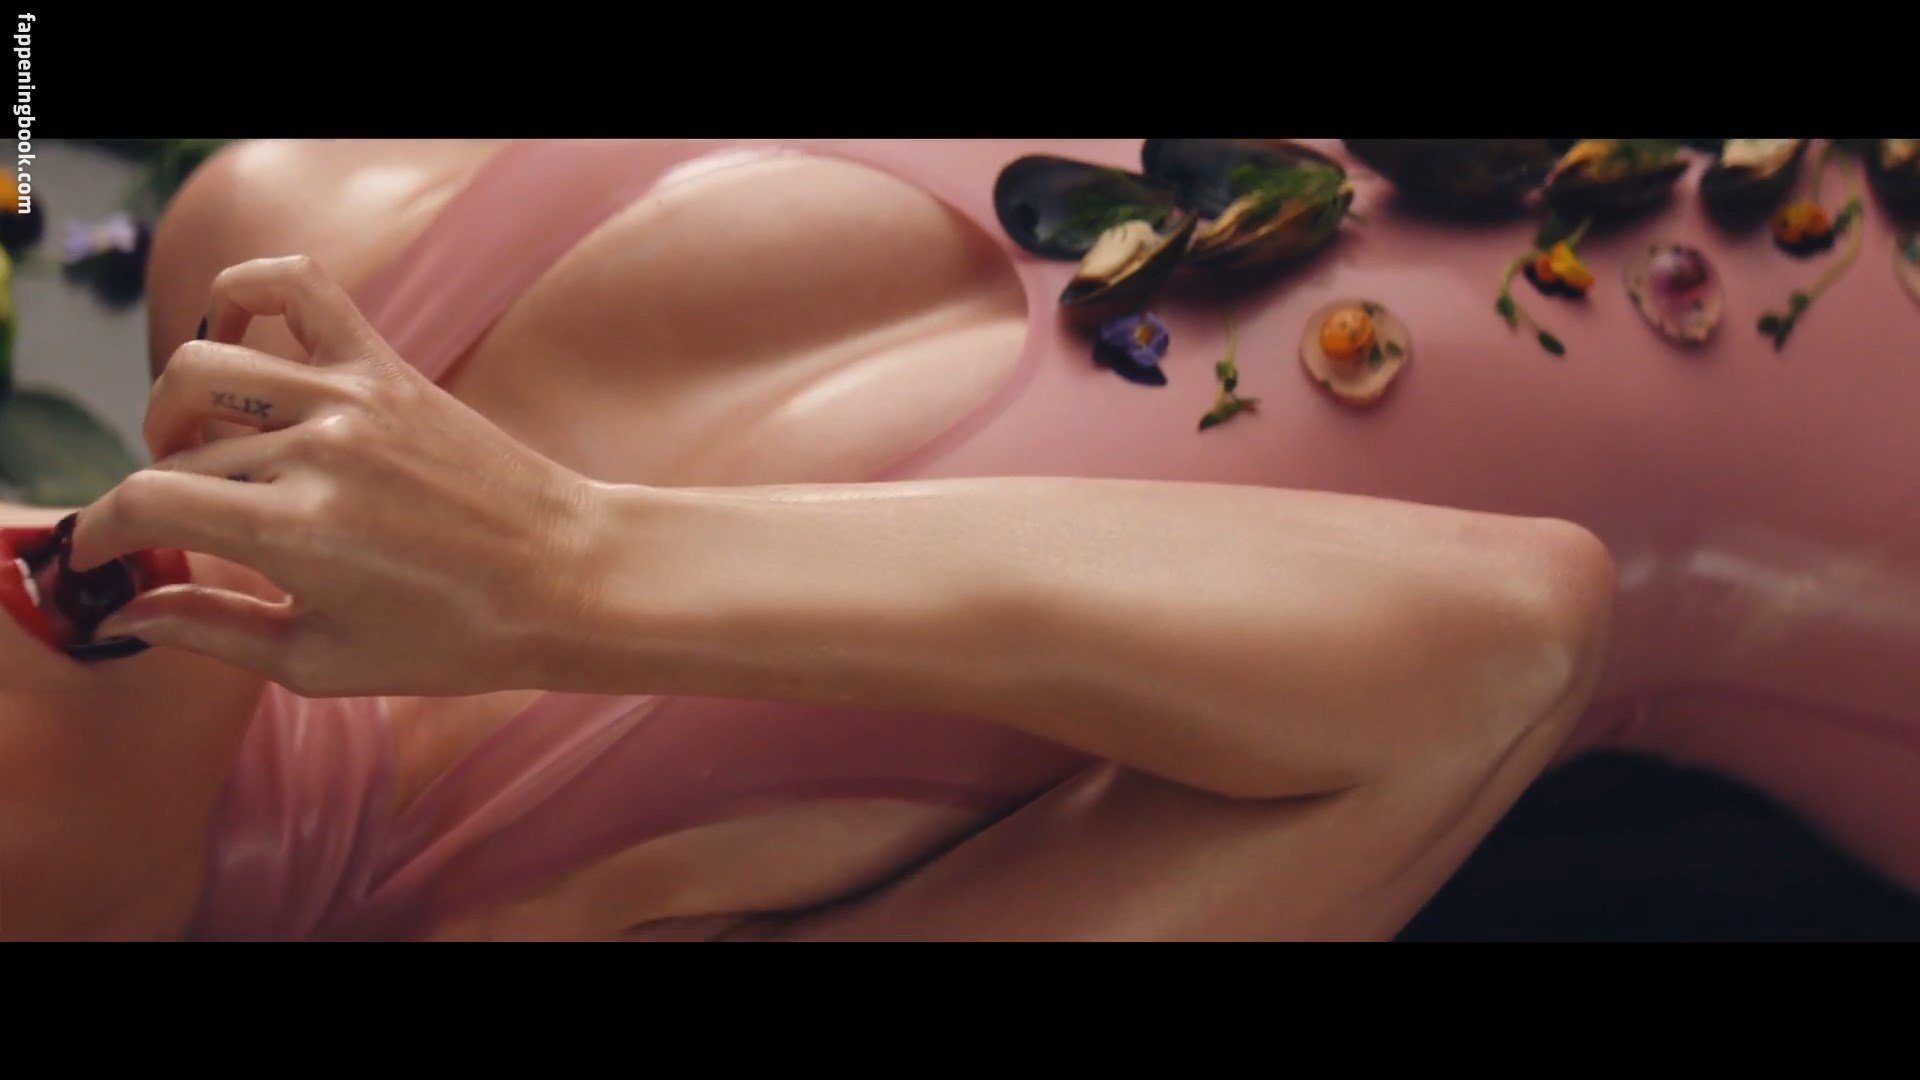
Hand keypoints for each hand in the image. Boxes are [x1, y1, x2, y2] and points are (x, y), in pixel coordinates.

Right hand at [70, 255, 603, 695]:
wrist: (570, 578)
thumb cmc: (458, 637)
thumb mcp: (324, 661)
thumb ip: (215, 631)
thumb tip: (130, 612)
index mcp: (295, 532)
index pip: (146, 502)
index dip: (104, 532)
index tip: (105, 552)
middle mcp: (318, 451)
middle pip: (181, 453)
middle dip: (159, 495)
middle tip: (189, 529)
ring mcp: (355, 398)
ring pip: (207, 367)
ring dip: (176, 408)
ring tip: (203, 451)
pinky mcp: (389, 367)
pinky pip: (297, 285)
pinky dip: (244, 291)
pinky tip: (236, 335)